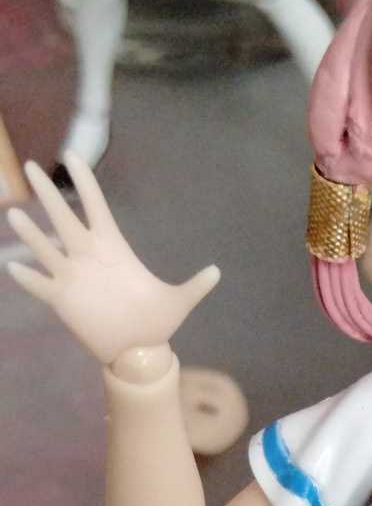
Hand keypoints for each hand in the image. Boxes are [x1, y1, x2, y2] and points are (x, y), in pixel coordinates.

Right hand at [6, 159, 218, 365]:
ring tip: (13, 214)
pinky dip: (27, 277)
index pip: (95, 206)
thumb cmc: (156, 322)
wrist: (138, 351)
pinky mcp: (62, 300)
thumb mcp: (178, 302)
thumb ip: (195, 286)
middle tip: (29, 166)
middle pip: (63, 218)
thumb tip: (218, 272)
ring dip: (30, 234)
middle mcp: (88, 256)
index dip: (84, 181)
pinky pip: (40, 284)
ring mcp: (72, 276)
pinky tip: (12, 266)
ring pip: (45, 248)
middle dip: (47, 193)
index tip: (70, 155)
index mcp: (113, 248)